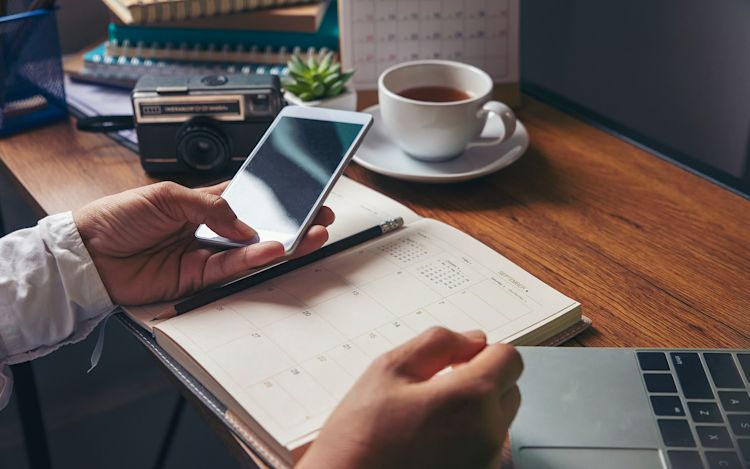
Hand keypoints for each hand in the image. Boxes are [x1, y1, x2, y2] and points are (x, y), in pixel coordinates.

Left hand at [74, 181, 333, 304]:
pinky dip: (256, 258)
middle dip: (292, 222)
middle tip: (321, 216)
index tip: (303, 193)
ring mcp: (206, 254)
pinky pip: (234, 268)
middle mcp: (209, 229)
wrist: (88, 253)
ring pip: (253, 250)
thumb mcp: (166, 195)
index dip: (276, 197)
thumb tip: (246, 225)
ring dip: (284, 242)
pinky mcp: (199, 278)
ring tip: (312, 234)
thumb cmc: (118, 217)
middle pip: (259, 226)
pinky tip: (276, 247)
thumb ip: (210, 207)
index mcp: (201, 202)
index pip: (248, 199)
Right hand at [298, 327, 522, 468]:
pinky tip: (428, 443)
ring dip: (473, 411)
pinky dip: (465, 439)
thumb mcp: (389, 370)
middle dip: (481, 380)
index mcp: (472, 399)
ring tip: (426, 419)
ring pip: (497, 421)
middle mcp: (489, 435)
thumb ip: (438, 344)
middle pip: (509, 390)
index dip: (482, 351)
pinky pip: (484, 449)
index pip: (510, 358)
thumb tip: (473, 339)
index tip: (456, 359)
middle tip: (436, 387)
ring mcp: (485, 464)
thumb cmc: (360, 438)